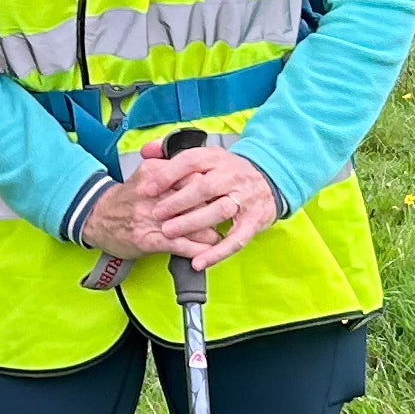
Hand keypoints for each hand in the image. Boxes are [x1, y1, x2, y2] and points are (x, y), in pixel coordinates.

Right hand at [73, 154, 208, 264]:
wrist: (96, 216)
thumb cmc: (126, 198)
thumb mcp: (147, 175)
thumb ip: (171, 172)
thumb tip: (203, 175)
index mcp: (155, 173)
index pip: (193, 177)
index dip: (209, 188)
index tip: (218, 195)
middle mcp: (154, 194)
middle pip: (196, 200)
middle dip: (213, 211)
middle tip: (222, 217)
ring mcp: (150, 217)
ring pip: (191, 224)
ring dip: (209, 233)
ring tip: (216, 237)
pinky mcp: (148, 239)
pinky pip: (179, 245)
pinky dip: (196, 250)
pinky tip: (205, 253)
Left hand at [133, 145, 282, 270]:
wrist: (268, 181)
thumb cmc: (226, 173)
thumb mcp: (203, 158)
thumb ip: (171, 154)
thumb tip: (146, 151)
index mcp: (216, 158)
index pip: (191, 160)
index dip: (168, 174)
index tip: (147, 188)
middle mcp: (232, 176)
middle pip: (205, 186)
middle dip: (179, 201)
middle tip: (157, 213)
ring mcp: (245, 198)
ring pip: (219, 210)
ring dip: (193, 223)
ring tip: (169, 233)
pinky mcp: (254, 221)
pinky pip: (236, 239)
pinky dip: (217, 252)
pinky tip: (198, 261)